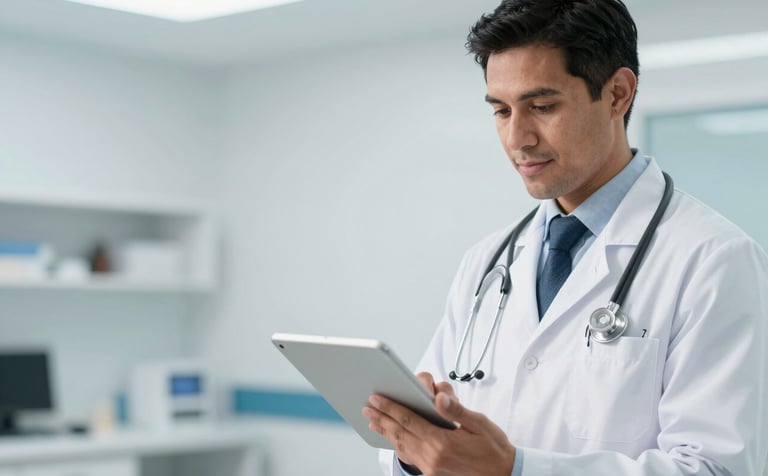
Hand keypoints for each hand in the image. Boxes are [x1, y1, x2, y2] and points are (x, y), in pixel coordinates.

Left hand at [362, 373, 515, 475]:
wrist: (503, 474)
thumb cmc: (493, 448)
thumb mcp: (479, 424)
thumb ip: (456, 410)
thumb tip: (439, 397)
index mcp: (442, 442)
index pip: (409, 420)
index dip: (391, 408)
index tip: (377, 398)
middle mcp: (432, 457)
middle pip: (400, 433)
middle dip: (382, 418)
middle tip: (367, 407)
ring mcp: (431, 468)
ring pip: (402, 446)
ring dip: (386, 432)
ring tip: (374, 421)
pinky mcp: (432, 473)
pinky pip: (410, 456)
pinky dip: (398, 445)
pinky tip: (392, 438)